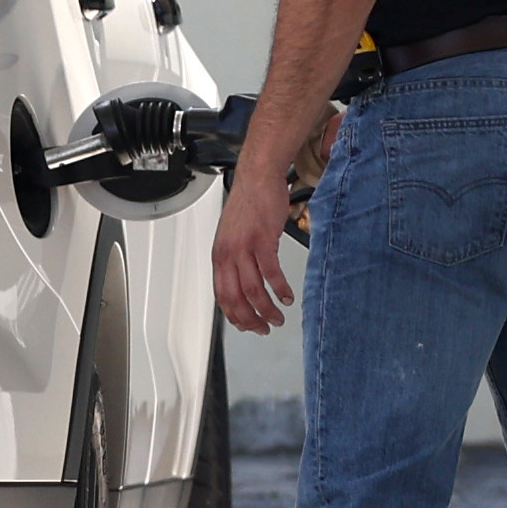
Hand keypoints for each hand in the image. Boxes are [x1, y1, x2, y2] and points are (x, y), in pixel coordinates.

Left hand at [213, 164, 295, 336]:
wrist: (257, 178)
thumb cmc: (248, 206)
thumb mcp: (233, 237)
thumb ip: (235, 260)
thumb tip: (241, 285)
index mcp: (219, 255)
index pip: (221, 295)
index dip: (234, 316)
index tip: (247, 326)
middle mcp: (227, 253)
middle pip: (234, 297)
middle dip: (250, 319)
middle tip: (264, 329)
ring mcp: (243, 247)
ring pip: (252, 289)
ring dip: (267, 308)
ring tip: (278, 317)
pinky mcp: (262, 239)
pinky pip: (271, 272)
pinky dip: (280, 288)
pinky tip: (287, 296)